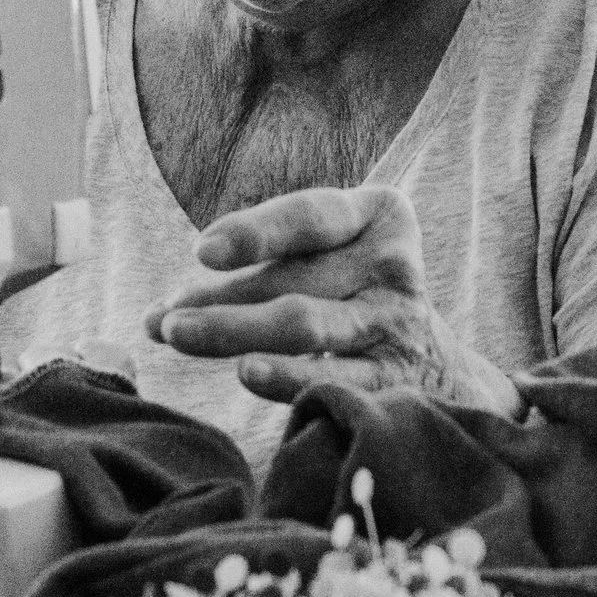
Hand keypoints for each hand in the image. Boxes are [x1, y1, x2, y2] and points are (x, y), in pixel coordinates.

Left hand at [144, 185, 518, 413]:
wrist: (440, 368)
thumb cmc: (353, 298)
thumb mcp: (324, 261)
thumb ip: (253, 275)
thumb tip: (156, 314)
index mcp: (377, 215)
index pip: (312, 217)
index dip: (257, 231)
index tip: (204, 251)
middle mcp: (393, 264)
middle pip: (297, 279)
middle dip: (222, 299)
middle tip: (163, 320)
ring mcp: (398, 323)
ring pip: (310, 325)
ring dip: (237, 330)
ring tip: (179, 334)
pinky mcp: (399, 380)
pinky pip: (337, 379)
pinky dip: (289, 376)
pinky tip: (248, 373)